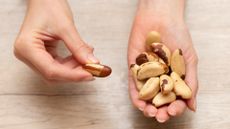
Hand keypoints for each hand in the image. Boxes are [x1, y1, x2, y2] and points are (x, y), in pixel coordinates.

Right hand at [14, 0, 98, 81]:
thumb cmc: (49, 6)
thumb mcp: (66, 27)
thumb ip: (79, 47)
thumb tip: (92, 63)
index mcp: (26, 47)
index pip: (51, 70)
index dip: (72, 75)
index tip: (90, 74)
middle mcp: (26, 55)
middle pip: (53, 73)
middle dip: (75, 73)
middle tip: (93, 69)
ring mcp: (33, 56)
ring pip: (57, 71)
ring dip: (75, 68)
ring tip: (89, 59)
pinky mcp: (41, 55)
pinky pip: (58, 65)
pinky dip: (71, 63)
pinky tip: (81, 57)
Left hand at [128, 0, 197, 122]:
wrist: (160, 18)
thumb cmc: (178, 35)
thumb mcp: (189, 60)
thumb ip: (191, 83)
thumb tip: (192, 107)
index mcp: (174, 79)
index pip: (174, 100)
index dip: (175, 108)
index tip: (174, 111)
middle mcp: (160, 79)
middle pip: (159, 101)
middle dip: (160, 111)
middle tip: (160, 116)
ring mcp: (146, 75)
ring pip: (145, 97)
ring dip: (147, 107)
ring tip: (149, 112)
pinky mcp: (134, 69)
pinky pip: (133, 86)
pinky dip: (135, 96)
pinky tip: (139, 103)